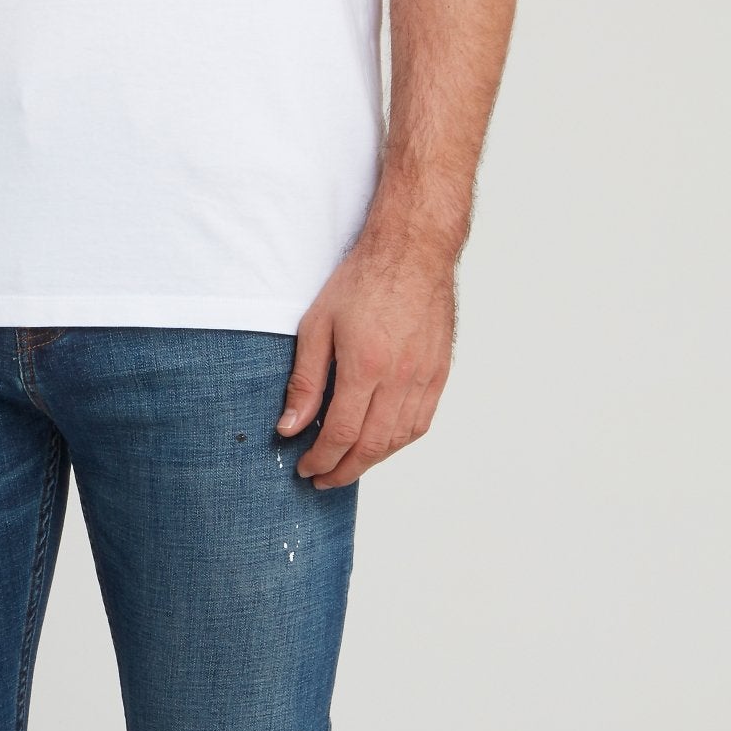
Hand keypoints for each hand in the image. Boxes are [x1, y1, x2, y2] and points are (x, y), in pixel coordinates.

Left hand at [275, 228, 455, 488]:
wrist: (412, 251)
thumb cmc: (361, 280)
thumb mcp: (317, 324)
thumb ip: (305, 381)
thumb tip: (290, 427)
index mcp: (365, 366)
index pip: (342, 434)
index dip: (321, 460)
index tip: (305, 469)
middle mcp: (400, 379)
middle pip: (372, 447)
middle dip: (343, 471)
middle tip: (322, 479)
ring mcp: (424, 378)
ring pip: (399, 440)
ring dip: (371, 461)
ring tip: (346, 465)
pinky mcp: (439, 373)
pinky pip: (421, 422)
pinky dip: (398, 441)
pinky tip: (380, 442)